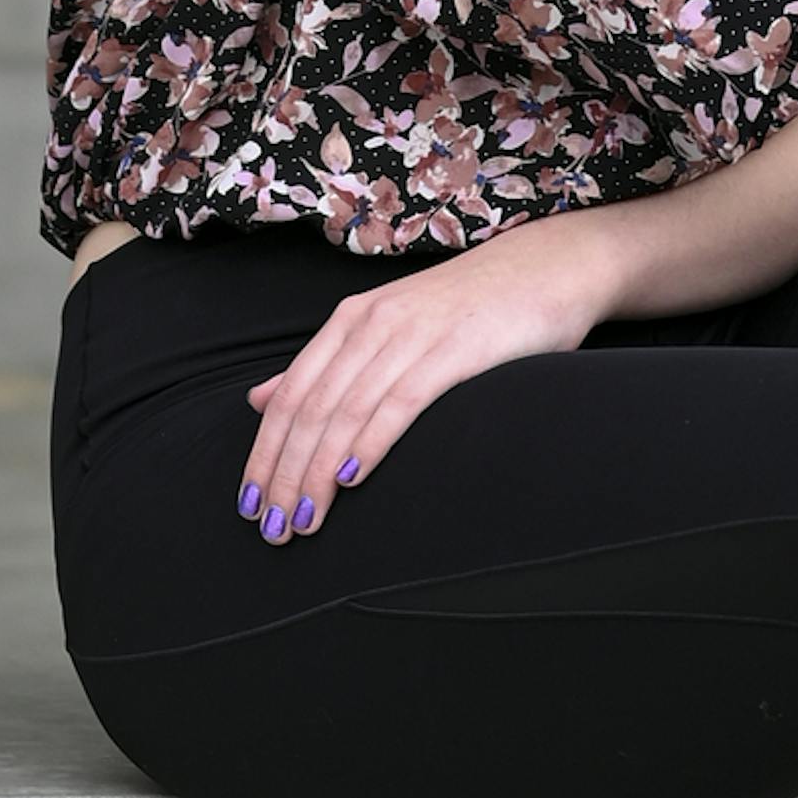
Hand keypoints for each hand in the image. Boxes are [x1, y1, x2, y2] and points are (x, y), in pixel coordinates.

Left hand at [235, 212, 606, 543]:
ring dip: (317, 473)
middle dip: (285, 475)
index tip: (249, 505)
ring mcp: (411, 334)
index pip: (290, 396)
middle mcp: (371, 323)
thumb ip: (327, 366)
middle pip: (310, 410)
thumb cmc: (470, 309)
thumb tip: (259, 401)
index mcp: (350, 320)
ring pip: (346, 412)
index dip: (264, 453)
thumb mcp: (386, 328)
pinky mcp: (455, 349)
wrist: (548, 267)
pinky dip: (371, 440)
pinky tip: (351, 478)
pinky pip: (401, 401)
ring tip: (303, 521)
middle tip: (273, 529)